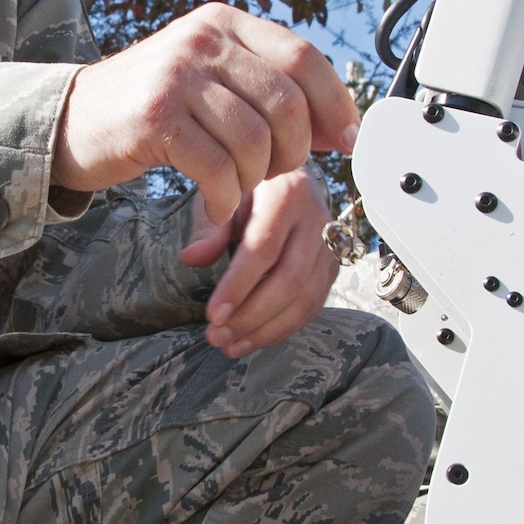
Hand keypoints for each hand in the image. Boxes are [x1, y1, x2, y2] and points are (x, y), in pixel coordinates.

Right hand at [53, 3, 359, 223]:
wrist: (68, 122)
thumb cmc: (148, 110)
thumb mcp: (209, 82)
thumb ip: (268, 93)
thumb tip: (342, 128)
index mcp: (222, 24)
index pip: (303, 57)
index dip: (336, 103)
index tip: (348, 141)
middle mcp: (201, 40)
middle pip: (286, 102)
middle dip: (294, 151)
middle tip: (275, 173)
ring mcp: (176, 76)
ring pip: (255, 139)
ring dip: (256, 178)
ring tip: (238, 188)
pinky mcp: (154, 118)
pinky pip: (218, 167)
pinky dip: (226, 198)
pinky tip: (216, 206)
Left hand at [181, 165, 339, 357]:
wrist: (291, 178)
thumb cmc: (250, 187)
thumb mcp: (226, 195)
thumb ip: (211, 226)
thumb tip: (191, 258)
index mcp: (287, 195)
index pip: (263, 248)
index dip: (238, 286)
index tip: (212, 315)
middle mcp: (316, 221)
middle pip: (289, 280)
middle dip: (251, 316)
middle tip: (216, 337)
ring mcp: (329, 247)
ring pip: (305, 299)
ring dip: (266, 330)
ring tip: (230, 346)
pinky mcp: (332, 268)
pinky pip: (312, 306)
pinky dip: (283, 328)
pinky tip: (254, 340)